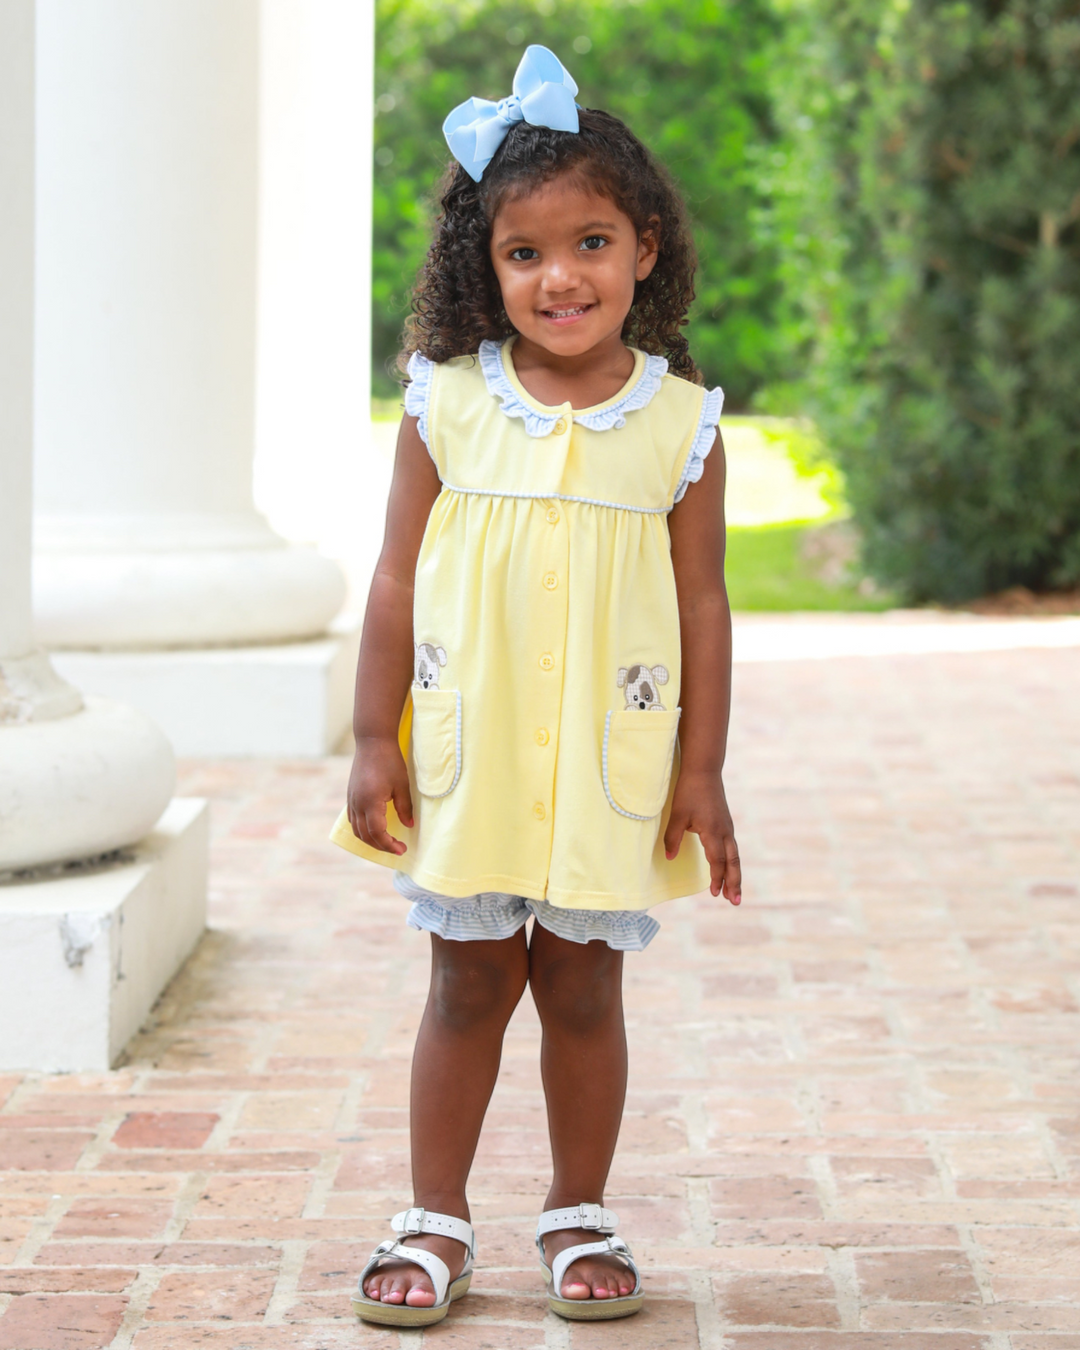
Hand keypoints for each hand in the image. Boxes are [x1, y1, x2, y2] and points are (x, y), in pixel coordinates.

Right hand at [347, 736, 413, 855]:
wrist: (373, 742)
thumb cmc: (390, 761)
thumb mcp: (402, 785)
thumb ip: (405, 808)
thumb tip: (409, 826)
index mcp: (371, 802)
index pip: (377, 833)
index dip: (388, 845)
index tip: (401, 850)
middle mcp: (358, 804)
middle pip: (365, 835)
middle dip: (381, 846)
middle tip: (397, 849)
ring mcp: (352, 800)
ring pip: (357, 830)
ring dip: (370, 840)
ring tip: (386, 843)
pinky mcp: (351, 796)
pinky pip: (353, 820)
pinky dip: (362, 830)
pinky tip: (374, 830)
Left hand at [664, 769, 741, 903]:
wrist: (704, 771)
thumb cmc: (689, 792)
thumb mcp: (677, 815)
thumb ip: (672, 838)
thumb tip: (669, 858)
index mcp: (713, 831)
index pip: (717, 860)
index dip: (716, 877)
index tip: (713, 893)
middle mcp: (725, 831)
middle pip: (733, 862)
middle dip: (734, 883)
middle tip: (734, 902)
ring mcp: (727, 827)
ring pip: (735, 856)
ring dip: (735, 875)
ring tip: (735, 893)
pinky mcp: (726, 823)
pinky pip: (732, 848)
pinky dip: (732, 862)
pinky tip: (729, 869)